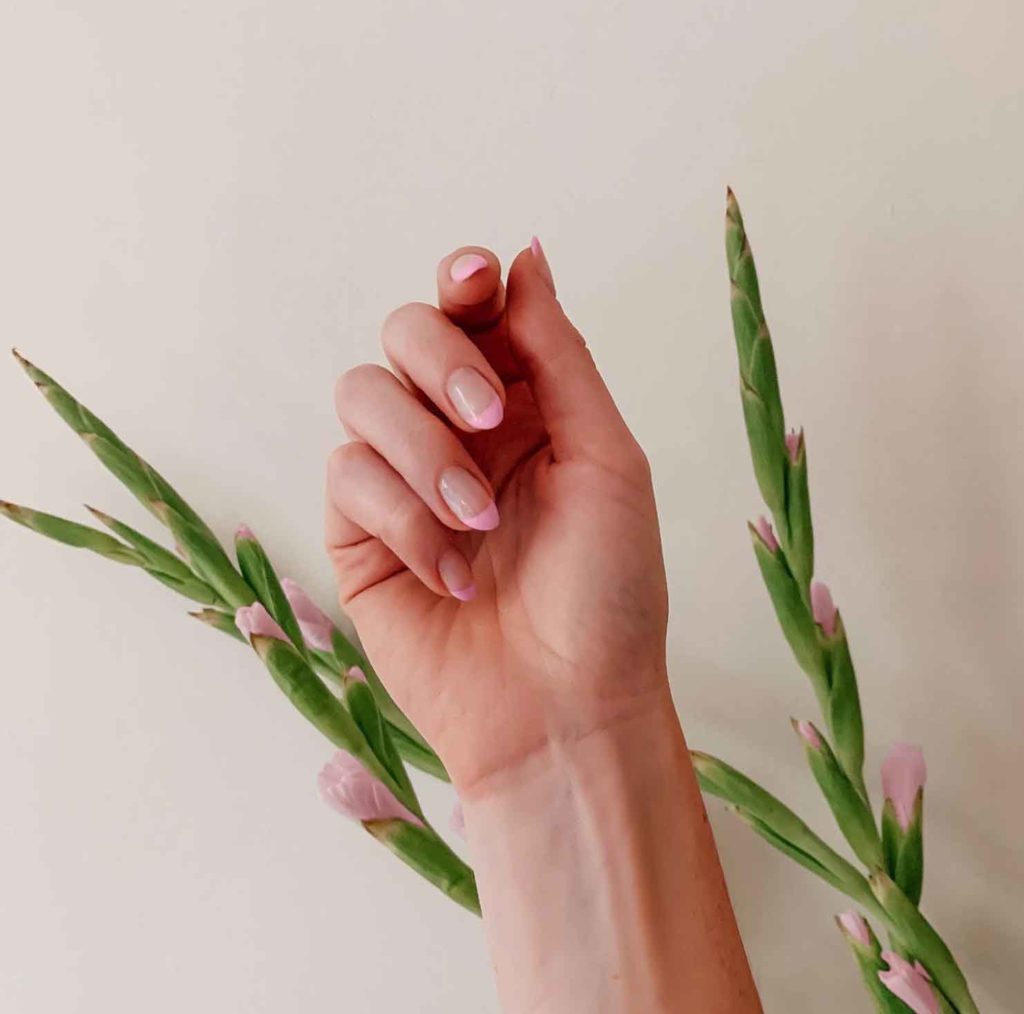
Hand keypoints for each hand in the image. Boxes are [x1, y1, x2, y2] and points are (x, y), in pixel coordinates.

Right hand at [325, 241, 669, 791]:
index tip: (477, 278)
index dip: (466, 282)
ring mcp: (403, 480)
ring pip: (363, 396)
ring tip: (481, 521)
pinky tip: (452, 575)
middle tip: (492, 417)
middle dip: (441, 362)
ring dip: (424, 452)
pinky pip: (347, 478)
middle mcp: (457, 432)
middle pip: (404, 333)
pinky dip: (404, 520)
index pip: (476, 314)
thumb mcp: (607, 462)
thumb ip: (559, 358)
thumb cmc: (608, 592)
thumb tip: (526, 257)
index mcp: (526, 406)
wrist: (565, 708)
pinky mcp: (360, 534)